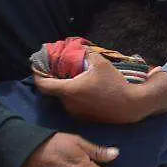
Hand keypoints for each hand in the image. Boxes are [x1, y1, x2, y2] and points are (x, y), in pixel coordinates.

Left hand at [34, 53, 166, 123]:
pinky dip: (74, 96)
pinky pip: (73, 104)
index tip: (37, 66)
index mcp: (69, 90)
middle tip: (59, 67)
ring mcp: (75, 113)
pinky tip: (84, 88)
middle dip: (55, 79)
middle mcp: (68, 104)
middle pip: (54, 90)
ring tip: (74, 77)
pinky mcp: (83, 118)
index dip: (36, 75)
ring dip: (65, 87)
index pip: (43, 85)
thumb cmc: (114, 84)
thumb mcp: (101, 63)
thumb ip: (86, 54)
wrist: (130, 106)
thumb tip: (78, 48)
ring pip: (64, 98)